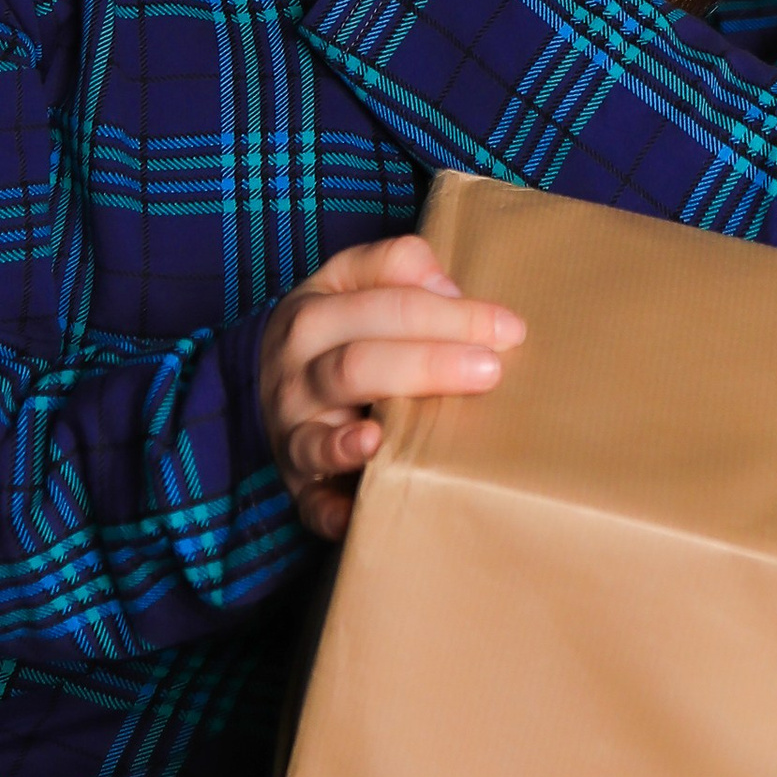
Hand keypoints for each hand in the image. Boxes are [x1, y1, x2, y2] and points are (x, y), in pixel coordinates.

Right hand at [259, 234, 523, 539]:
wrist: (269, 386)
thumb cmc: (335, 331)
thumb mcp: (351, 282)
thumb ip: (396, 267)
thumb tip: (446, 287)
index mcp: (312, 316)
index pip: (383, 306)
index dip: (448, 315)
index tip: (507, 328)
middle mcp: (296, 375)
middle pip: (357, 366)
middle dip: (428, 365)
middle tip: (491, 372)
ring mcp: (292, 432)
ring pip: (325, 433)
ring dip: (371, 436)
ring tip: (420, 431)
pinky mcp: (299, 485)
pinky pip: (310, 501)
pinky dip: (332, 509)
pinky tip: (360, 509)